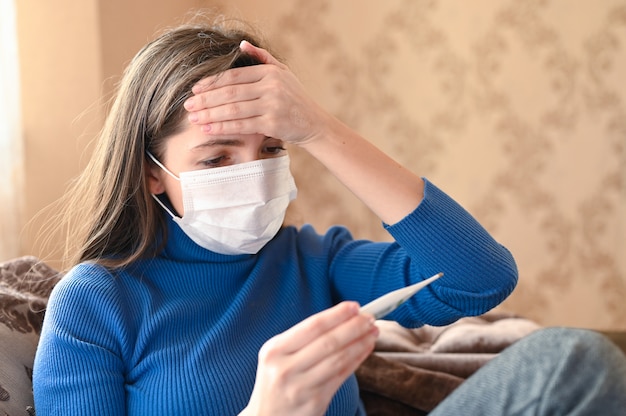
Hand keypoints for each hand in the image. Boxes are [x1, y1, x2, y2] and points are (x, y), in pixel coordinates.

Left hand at [184, 41, 333, 145]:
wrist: (315, 123)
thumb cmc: (297, 99)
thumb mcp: (284, 73)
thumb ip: (263, 58)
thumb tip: (242, 44)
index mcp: (270, 73)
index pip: (233, 76)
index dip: (212, 83)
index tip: (195, 89)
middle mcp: (271, 87)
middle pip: (230, 93)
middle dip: (205, 100)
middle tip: (188, 105)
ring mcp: (271, 106)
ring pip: (233, 109)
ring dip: (210, 114)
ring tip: (194, 118)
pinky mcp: (272, 124)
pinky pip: (241, 126)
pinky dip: (222, 127)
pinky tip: (209, 129)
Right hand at [240, 302, 378, 415]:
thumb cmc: (277, 380)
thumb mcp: (278, 356)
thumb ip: (303, 339)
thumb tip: (341, 318)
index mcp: (275, 350)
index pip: (312, 326)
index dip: (337, 315)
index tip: (354, 306)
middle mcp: (285, 368)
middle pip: (328, 342)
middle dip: (353, 327)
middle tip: (370, 318)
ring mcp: (300, 387)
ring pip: (338, 359)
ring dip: (359, 343)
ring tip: (373, 332)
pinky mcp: (314, 402)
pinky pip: (341, 377)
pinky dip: (356, 361)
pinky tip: (365, 350)